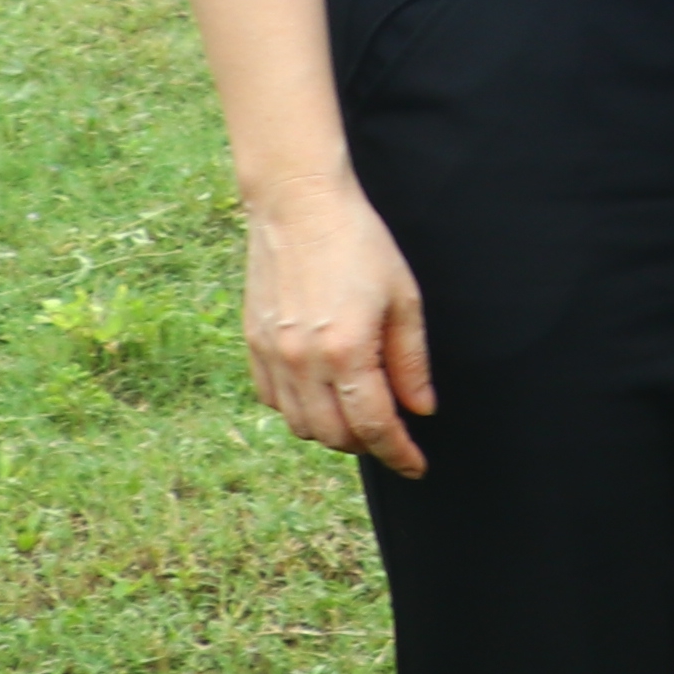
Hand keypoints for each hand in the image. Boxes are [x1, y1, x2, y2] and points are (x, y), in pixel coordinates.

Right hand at [239, 176, 434, 475]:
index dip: (399, 453)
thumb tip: (421, 410)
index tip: (418, 466)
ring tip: (361, 416)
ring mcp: (272, 355)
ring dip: (333, 432)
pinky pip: (273, 400)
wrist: (298, 207)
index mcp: (347, 351)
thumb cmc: (360, 246)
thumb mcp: (404, 301)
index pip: (375, 425)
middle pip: (335, 435)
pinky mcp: (252, 344)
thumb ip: (411, 362)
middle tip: (394, 436)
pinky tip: (323, 395)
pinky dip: (300, 410)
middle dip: (369, 445)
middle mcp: (303, 361)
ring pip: (300, 425)